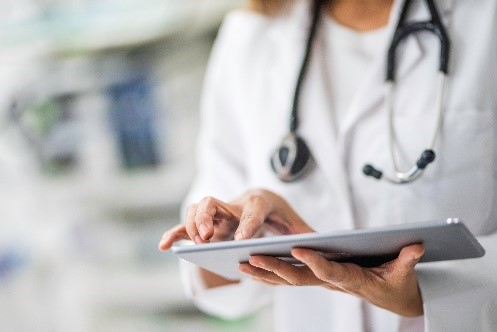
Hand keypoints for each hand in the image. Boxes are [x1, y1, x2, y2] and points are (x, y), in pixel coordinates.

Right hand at [158, 189, 313, 249]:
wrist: (260, 199)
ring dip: (192, 224)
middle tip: (209, 238)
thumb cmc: (278, 214)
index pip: (253, 210)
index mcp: (259, 202)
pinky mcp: (207, 220)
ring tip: (195, 244)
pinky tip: (164, 246)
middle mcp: (234, 204)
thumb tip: (325, 244)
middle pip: (216, 202)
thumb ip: (306, 234)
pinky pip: (186, 223)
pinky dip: (174, 232)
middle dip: (209, 218)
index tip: (242, 240)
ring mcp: (218, 211)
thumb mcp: (295, 223)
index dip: (247, 224)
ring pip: (198, 207)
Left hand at [239, 244, 424, 316]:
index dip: (315, 261)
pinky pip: (291, 278)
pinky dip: (271, 275)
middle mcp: (333, 283)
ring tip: (240, 264)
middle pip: (300, 278)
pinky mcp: (319, 279)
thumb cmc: (398, 285)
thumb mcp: (405, 274)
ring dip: (265, 273)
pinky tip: (252, 269)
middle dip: (275, 268)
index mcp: (353, 279)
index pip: (331, 271)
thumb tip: (416, 246)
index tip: (298, 248)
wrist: (395, 299)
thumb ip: (407, 260)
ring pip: (290, 280)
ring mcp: (324, 283)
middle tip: (251, 258)